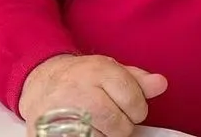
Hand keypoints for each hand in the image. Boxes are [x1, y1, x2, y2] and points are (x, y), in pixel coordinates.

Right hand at [20, 54, 167, 136]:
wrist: (40, 81)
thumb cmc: (81, 77)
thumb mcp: (109, 70)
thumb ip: (137, 80)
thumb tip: (161, 84)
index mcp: (99, 70)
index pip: (134, 102)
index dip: (136, 109)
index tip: (127, 106)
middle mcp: (81, 90)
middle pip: (120, 126)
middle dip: (121, 127)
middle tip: (109, 118)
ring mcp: (63, 112)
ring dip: (104, 135)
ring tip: (94, 123)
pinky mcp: (50, 131)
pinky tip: (83, 130)